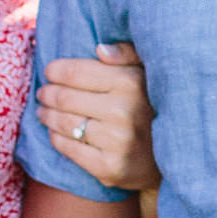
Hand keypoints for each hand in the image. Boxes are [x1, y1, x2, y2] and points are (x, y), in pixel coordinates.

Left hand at [37, 41, 156, 190]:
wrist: (173, 157)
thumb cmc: (153, 106)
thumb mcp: (147, 73)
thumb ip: (127, 54)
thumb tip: (99, 50)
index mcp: (131, 83)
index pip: (76, 72)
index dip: (56, 71)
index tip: (50, 71)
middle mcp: (123, 111)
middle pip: (65, 98)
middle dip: (48, 93)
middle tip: (43, 93)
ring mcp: (116, 142)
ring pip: (64, 123)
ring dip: (47, 115)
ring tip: (44, 111)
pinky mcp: (109, 167)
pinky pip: (69, 148)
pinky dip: (56, 138)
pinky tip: (55, 132)